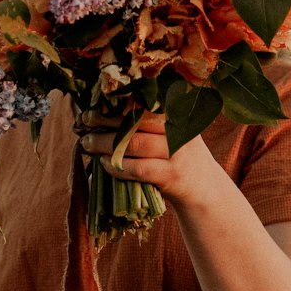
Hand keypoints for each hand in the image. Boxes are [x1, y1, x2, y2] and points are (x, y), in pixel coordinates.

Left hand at [76, 107, 218, 206]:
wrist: (205, 190)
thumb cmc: (179, 157)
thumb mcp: (174, 131)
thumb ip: (150, 121)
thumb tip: (106, 110)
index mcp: (178, 113)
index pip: (144, 100)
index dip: (117, 100)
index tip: (97, 100)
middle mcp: (179, 128)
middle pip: (135, 119)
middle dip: (105, 118)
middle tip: (85, 120)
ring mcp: (176, 152)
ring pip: (132, 143)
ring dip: (104, 143)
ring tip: (87, 143)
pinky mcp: (171, 175)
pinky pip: (136, 168)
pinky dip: (116, 165)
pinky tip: (104, 162)